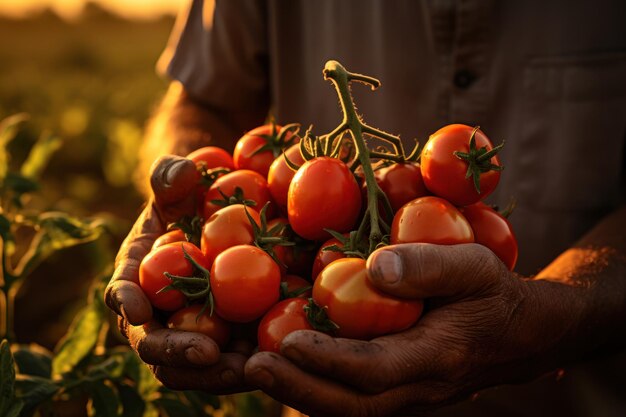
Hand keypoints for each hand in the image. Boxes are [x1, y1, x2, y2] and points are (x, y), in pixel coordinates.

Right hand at [105, 155, 249, 392]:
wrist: (214, 223)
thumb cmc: (190, 200)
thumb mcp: (179, 182)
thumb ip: (171, 174)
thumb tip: (182, 172)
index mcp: (138, 277)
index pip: (123, 291)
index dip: (126, 302)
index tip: (137, 309)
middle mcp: (159, 314)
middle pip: (156, 345)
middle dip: (177, 353)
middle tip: (207, 354)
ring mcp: (192, 332)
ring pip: (192, 368)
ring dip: (215, 374)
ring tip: (246, 369)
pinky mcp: (227, 341)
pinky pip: (233, 362)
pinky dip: (249, 366)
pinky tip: (275, 361)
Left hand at [245, 243, 573, 416]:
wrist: (520, 334)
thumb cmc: (495, 293)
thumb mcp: (475, 265)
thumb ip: (429, 266)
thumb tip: (374, 268)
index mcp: (436, 356)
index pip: (377, 370)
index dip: (331, 360)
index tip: (288, 340)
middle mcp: (415, 387)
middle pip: (350, 404)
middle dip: (298, 387)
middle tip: (251, 365)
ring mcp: (403, 394)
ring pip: (343, 407)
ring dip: (296, 391)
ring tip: (250, 368)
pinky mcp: (392, 387)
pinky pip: (346, 395)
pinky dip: (309, 385)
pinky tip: (279, 364)